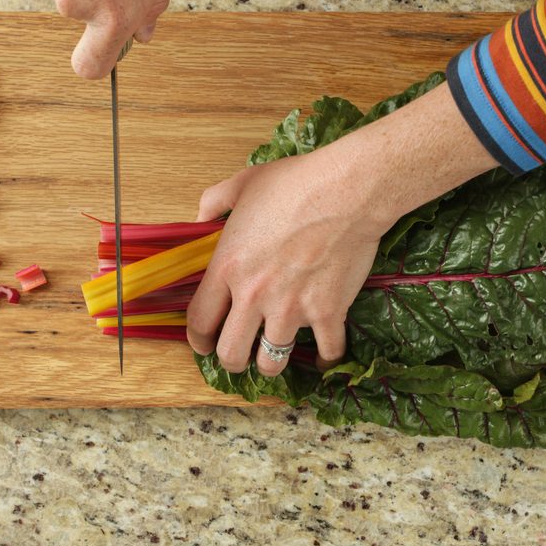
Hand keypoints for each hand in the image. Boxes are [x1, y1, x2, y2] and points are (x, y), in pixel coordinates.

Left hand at [186, 150, 386, 375]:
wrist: (347, 190)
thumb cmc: (296, 183)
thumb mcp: (243, 183)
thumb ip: (214, 201)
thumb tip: (201, 216)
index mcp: (228, 267)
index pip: (199, 321)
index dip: (198, 339)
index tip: (204, 343)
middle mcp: (254, 296)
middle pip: (230, 353)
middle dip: (231, 360)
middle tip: (239, 355)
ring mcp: (292, 309)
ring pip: (271, 363)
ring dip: (272, 362)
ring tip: (275, 354)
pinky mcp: (328, 312)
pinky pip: (326, 352)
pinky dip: (325, 359)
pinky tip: (323, 357)